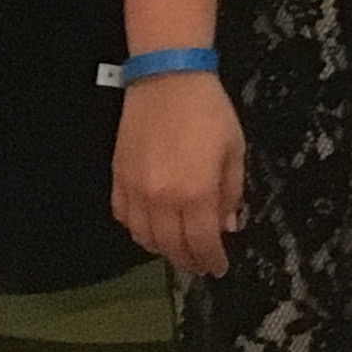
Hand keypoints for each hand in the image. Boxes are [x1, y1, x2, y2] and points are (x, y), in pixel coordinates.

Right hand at [111, 72, 247, 276]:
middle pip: (171, 246)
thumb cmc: (209, 113)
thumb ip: (231, 192)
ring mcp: (135, 192)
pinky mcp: (117, 180)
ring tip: (179, 250)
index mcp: (196, 193)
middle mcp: (162, 200)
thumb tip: (228, 225)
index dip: (211, 260)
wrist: (166, 82)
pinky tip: (152, 229)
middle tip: (200, 265)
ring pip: (145, 237)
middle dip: (188, 260)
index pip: (202, 241)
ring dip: (163, 249)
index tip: (219, 268)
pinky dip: (139, 231)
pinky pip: (124, 219)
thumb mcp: (234, 150)